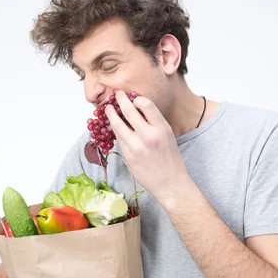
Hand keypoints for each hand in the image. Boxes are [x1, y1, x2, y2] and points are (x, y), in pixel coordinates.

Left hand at [105, 90, 190, 204]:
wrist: (170, 182)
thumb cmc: (170, 158)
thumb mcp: (168, 135)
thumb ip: (154, 122)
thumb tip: (137, 107)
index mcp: (162, 129)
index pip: (146, 104)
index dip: (137, 98)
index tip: (133, 98)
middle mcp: (149, 136)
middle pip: (128, 111)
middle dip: (120, 100)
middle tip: (116, 94)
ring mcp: (136, 147)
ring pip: (118, 124)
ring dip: (111, 114)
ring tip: (108, 109)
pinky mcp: (128, 156)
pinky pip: (118, 138)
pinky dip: (115, 130)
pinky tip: (113, 126)